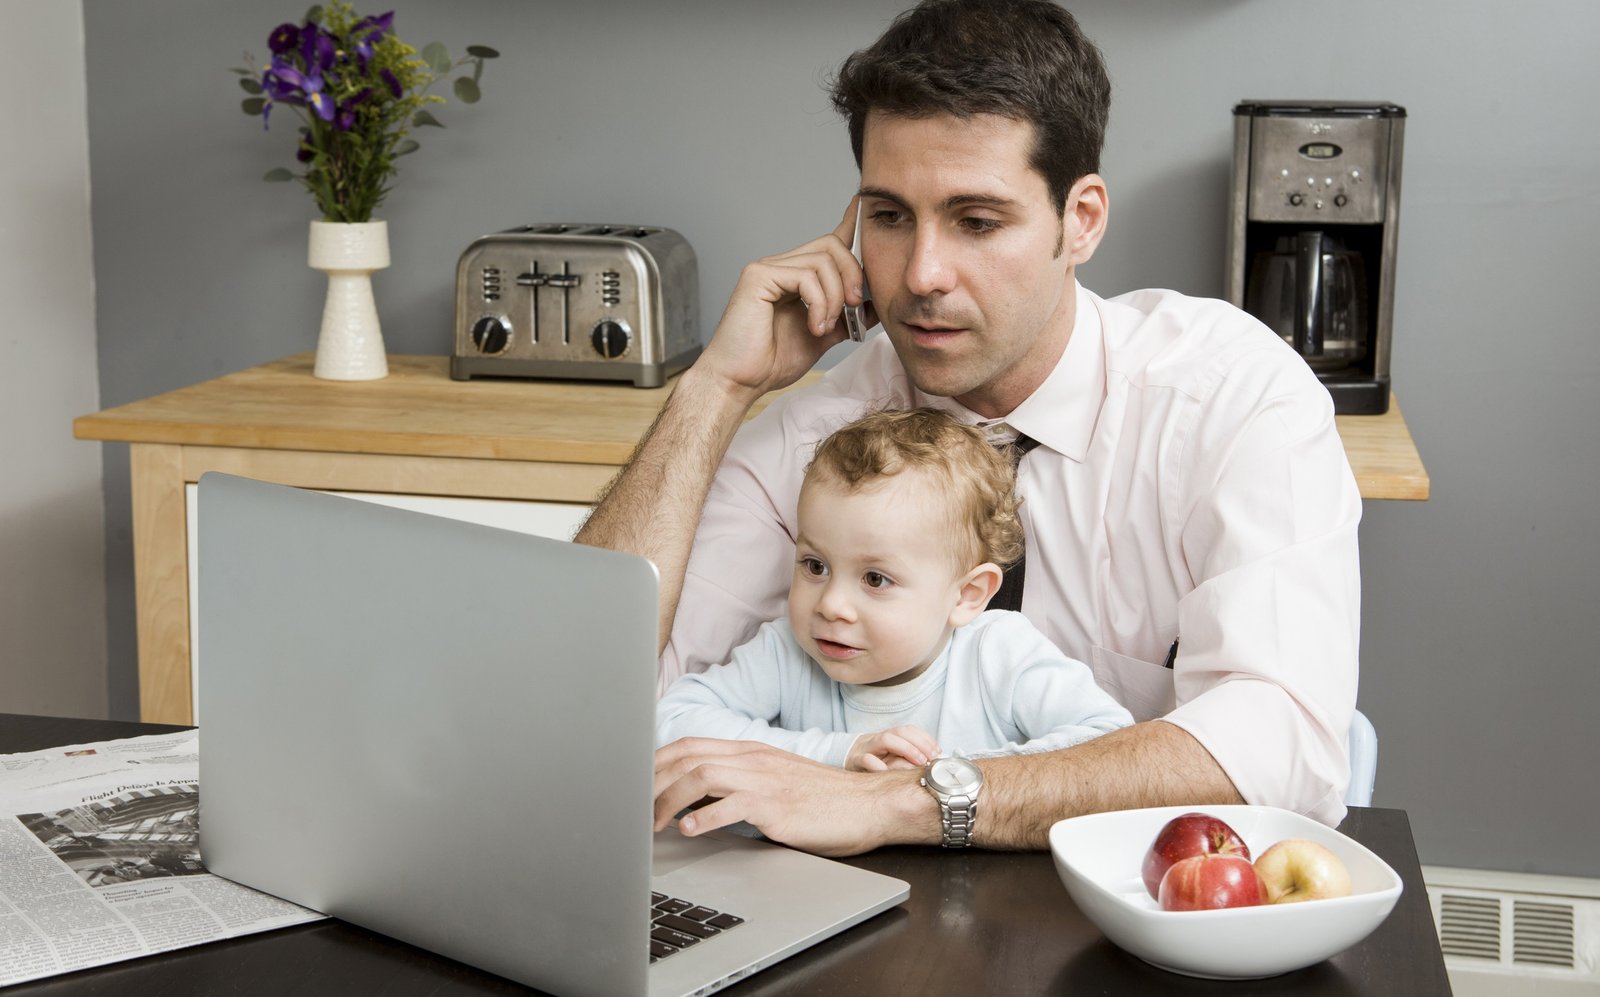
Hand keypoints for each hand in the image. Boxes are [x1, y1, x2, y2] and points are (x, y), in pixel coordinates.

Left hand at [653, 737, 930, 856]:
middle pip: (686, 758)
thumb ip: (742, 786)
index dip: (656, 763)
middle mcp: (753, 759)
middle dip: (651, 783)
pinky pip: (731, 805)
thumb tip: (701, 805)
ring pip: (700, 776)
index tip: (636, 784)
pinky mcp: (776, 805)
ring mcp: (764, 780)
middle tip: (632, 810)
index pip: (690, 747)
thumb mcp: (777, 783)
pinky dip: (704, 817)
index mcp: (751, 752)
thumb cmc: (825, 801)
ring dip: (668, 800)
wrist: (869, 804)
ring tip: (653, 824)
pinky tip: (689, 831)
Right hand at [694, 199, 871, 397]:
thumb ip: (846, 317)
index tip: (863, 209)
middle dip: (853, 273)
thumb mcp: (823, 335)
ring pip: (822, 260)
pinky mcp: (758, 277)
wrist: (740, 381)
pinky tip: (814, 326)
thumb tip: (874, 304)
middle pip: (831, 245)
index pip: (827, 243)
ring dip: (835, 297)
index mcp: (794, 276)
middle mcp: (780, 266)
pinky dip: (819, 303)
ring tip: (825, 325)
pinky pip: (806, 276)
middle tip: (855, 306)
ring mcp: (767, 268)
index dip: (849, 226)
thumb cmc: (772, 361)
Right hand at [845, 725, 940, 771]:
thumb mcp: (891, 758)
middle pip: (900, 732)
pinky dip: (878, 765)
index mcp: (889, 736)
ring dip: (906, 748)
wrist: (844, 760)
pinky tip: (890, 772)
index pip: (909, 729)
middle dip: (918, 743)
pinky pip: (867, 760)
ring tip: (919, 761)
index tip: (938, 751)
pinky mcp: (856, 761)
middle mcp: (879, 739)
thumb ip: (909, 757)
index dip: (925, 738)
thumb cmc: (873, 761)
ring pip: (885, 739)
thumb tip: (933, 762)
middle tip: (931, 757)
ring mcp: (867, 748)